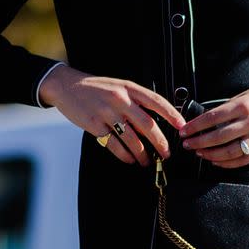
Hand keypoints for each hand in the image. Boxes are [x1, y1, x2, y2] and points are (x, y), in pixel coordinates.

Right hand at [39, 64, 185, 166]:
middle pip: (147, 125)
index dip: (172, 114)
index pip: (156, 101)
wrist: (67, 86)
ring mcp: (107, 113)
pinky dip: (125, 155)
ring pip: (132, 139)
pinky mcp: (94, 126)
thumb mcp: (119, 86)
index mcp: (129, 88)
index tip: (182, 126)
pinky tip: (130, 159)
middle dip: (160, 143)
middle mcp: (120, 100)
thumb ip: (135, 100)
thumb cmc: (95, 88)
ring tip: (147, 161)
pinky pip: (114, 145)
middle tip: (167, 154)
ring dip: (142, 154)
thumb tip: (154, 121)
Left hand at [180, 84, 248, 166]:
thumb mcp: (244, 96)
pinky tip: (215, 161)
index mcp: (243, 106)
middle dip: (199, 142)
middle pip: (218, 137)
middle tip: (187, 145)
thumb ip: (226, 109)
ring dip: (210, 155)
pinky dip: (226, 163)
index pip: (212, 118)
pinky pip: (242, 160)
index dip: (195, 127)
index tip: (184, 132)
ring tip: (199, 153)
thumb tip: (203, 122)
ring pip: (229, 152)